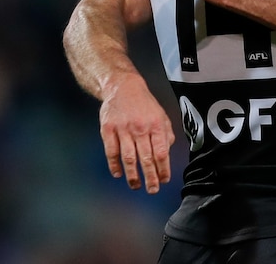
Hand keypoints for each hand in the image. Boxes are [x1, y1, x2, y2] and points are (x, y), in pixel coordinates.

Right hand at [99, 73, 175, 192]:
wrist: (122, 86)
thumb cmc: (144, 103)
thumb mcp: (161, 114)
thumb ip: (166, 134)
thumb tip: (168, 153)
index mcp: (155, 125)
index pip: (161, 152)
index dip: (163, 168)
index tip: (164, 180)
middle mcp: (140, 128)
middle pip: (146, 158)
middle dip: (150, 177)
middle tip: (152, 189)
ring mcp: (122, 129)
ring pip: (128, 157)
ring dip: (132, 175)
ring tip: (136, 186)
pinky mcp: (108, 129)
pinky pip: (111, 151)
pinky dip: (114, 165)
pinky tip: (118, 174)